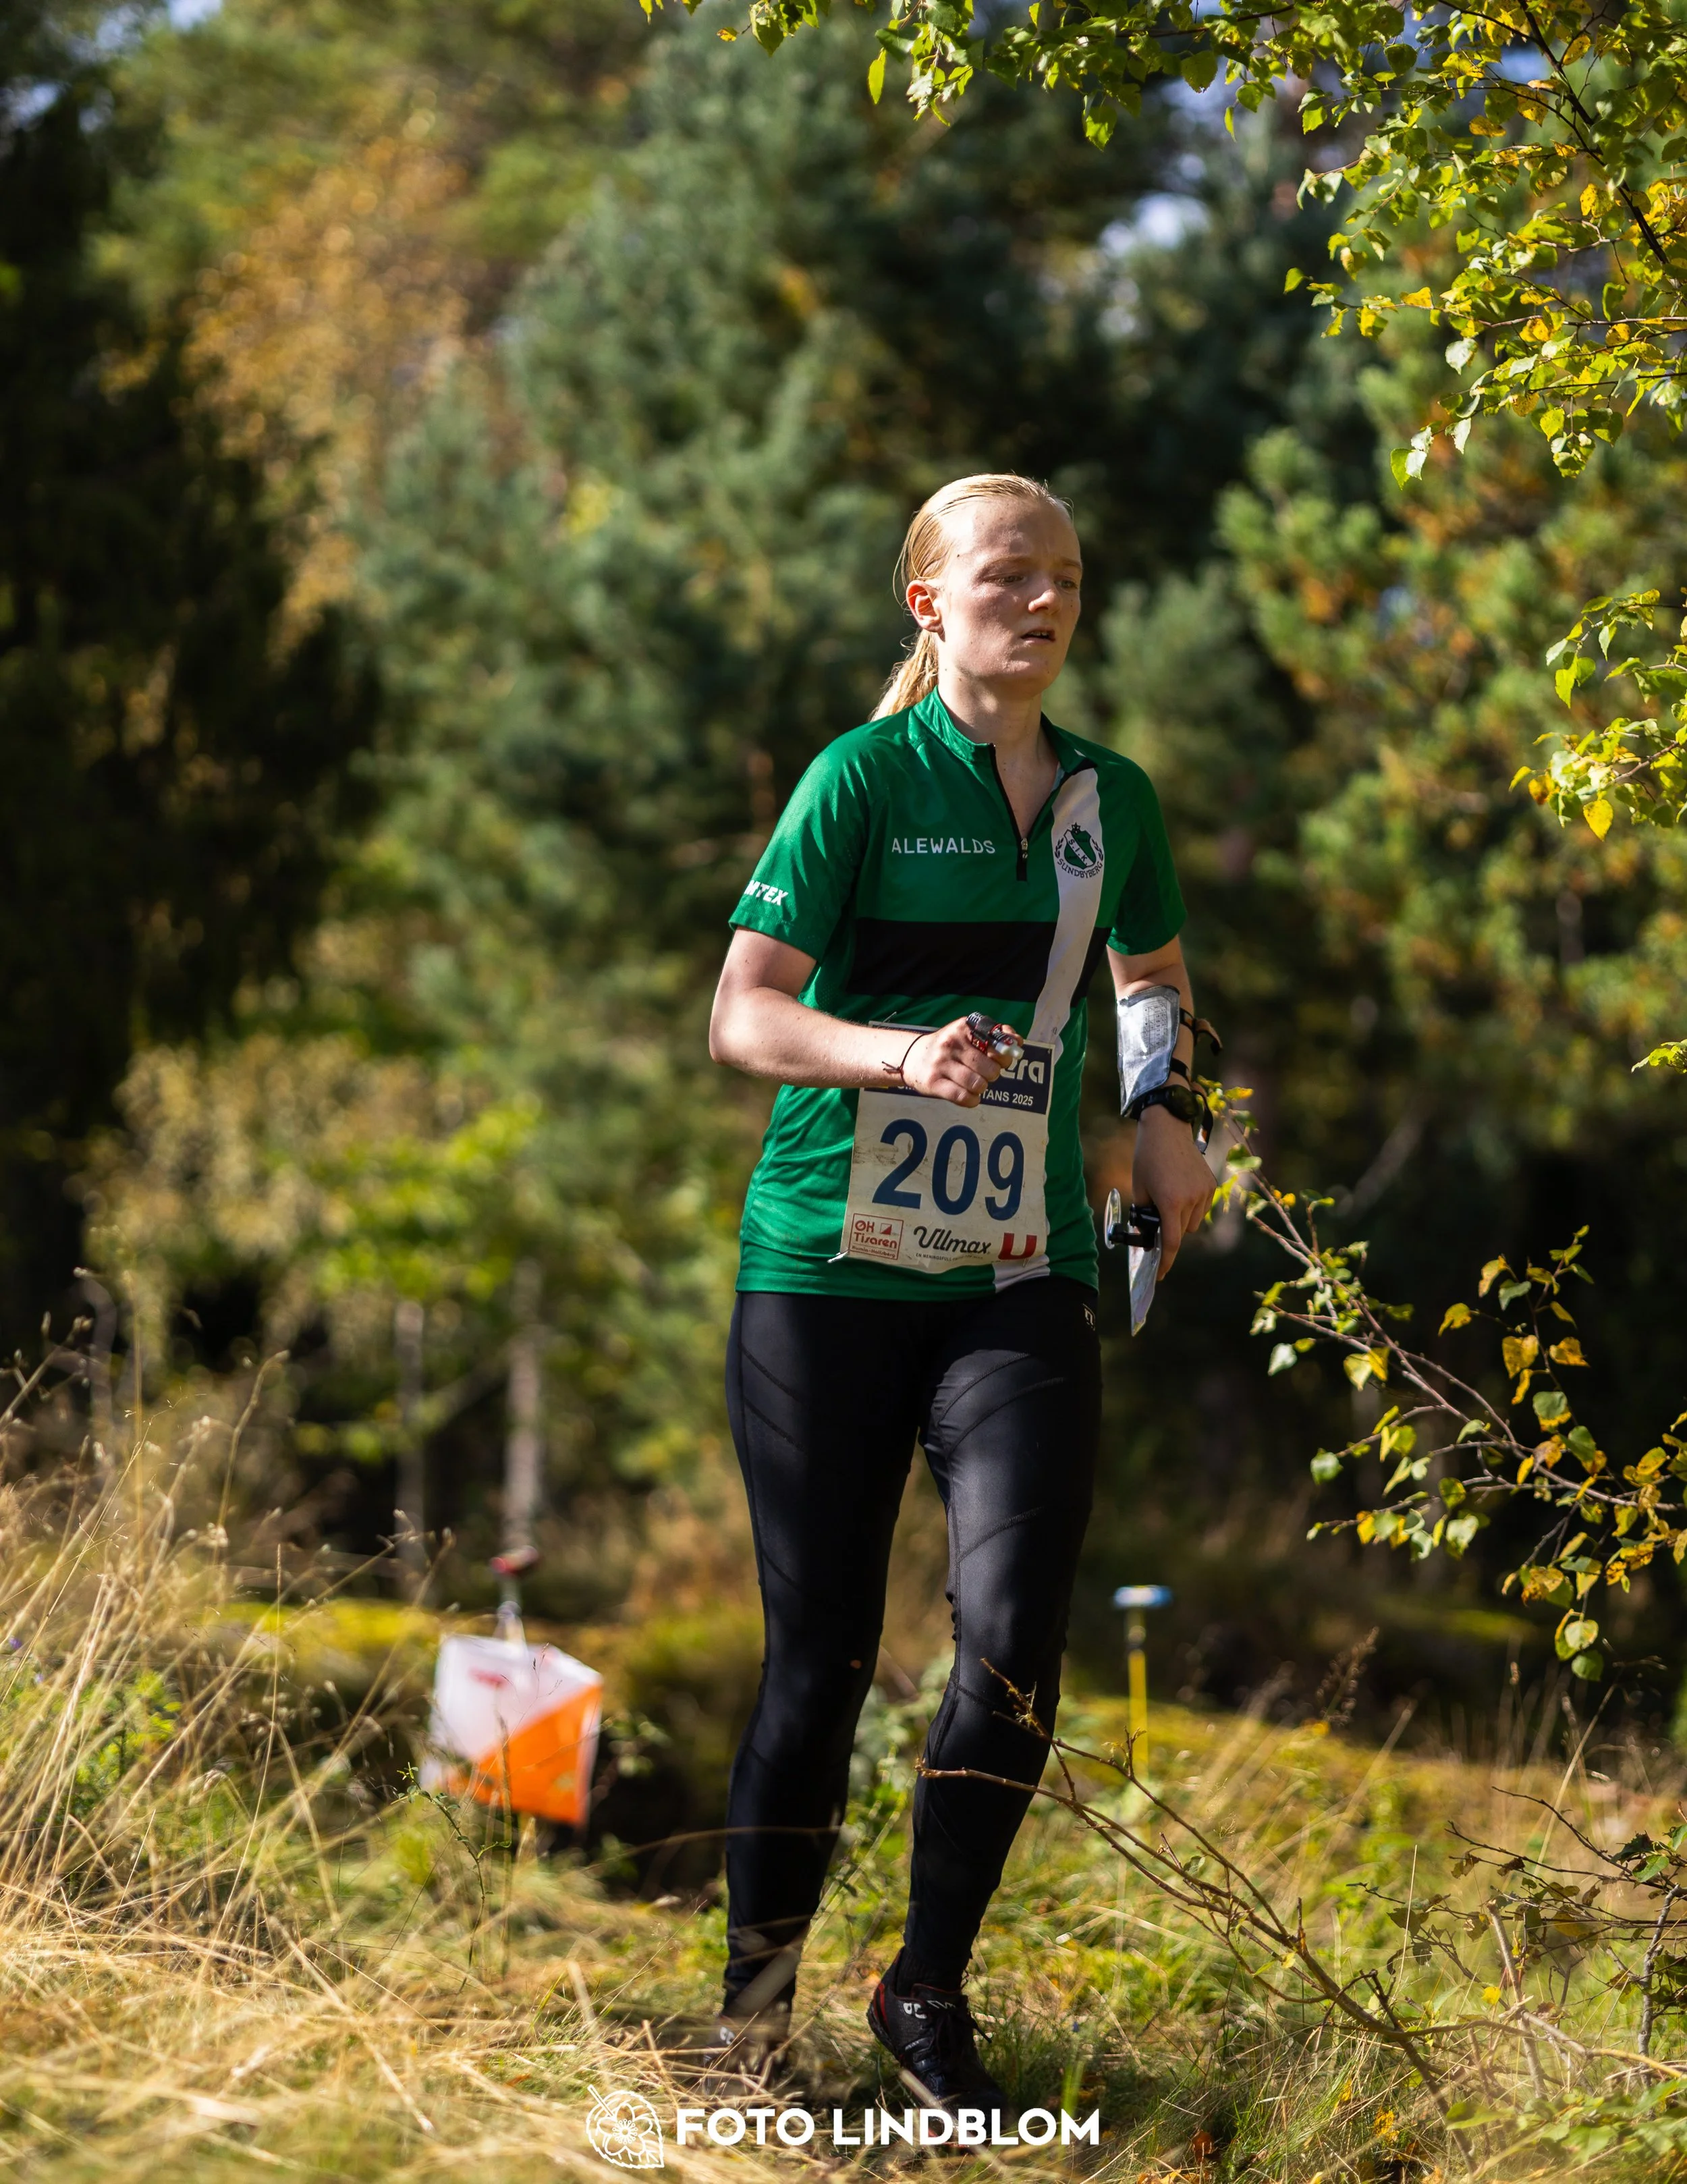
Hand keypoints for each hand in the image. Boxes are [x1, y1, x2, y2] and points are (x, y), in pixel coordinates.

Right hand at [901, 1018, 1005, 1107]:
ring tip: (976, 1084)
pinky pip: (963, 1097)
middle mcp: (951, 1043)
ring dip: (982, 1088)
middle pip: (990, 1069)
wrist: (913, 1057)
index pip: (997, 1044)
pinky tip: (970, 1096)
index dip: (1005, 1056)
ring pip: (978, 1084)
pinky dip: (972, 1100)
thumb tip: (1017, 1042)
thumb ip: (994, 1035)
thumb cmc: (949, 1048)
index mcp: (963, 1028)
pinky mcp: (934, 1083)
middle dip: (993, 1075)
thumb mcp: (968, 1034)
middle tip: (985, 1074)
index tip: (999, 1060)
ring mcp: (941, 1064)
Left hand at [1131, 1104, 1215, 1278]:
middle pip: (1181, 1232)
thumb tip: (1148, 1236)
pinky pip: (1201, 1208)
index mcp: (1170, 1202)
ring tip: (1168, 1197)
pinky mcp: (1210, 1184)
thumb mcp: (1139, 1189)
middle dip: (1168, 1231)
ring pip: (1192, 1222)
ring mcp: (1204, 1192)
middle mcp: (1191, 1199)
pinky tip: (1180, 1188)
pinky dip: (1191, 1207)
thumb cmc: (1147, 1158)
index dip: (1164, 1262)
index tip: (1159, 1275)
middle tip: (1156, 1218)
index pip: (1170, 1242)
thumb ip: (1144, 1215)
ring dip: (1181, 1219)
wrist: (1167, 1129)